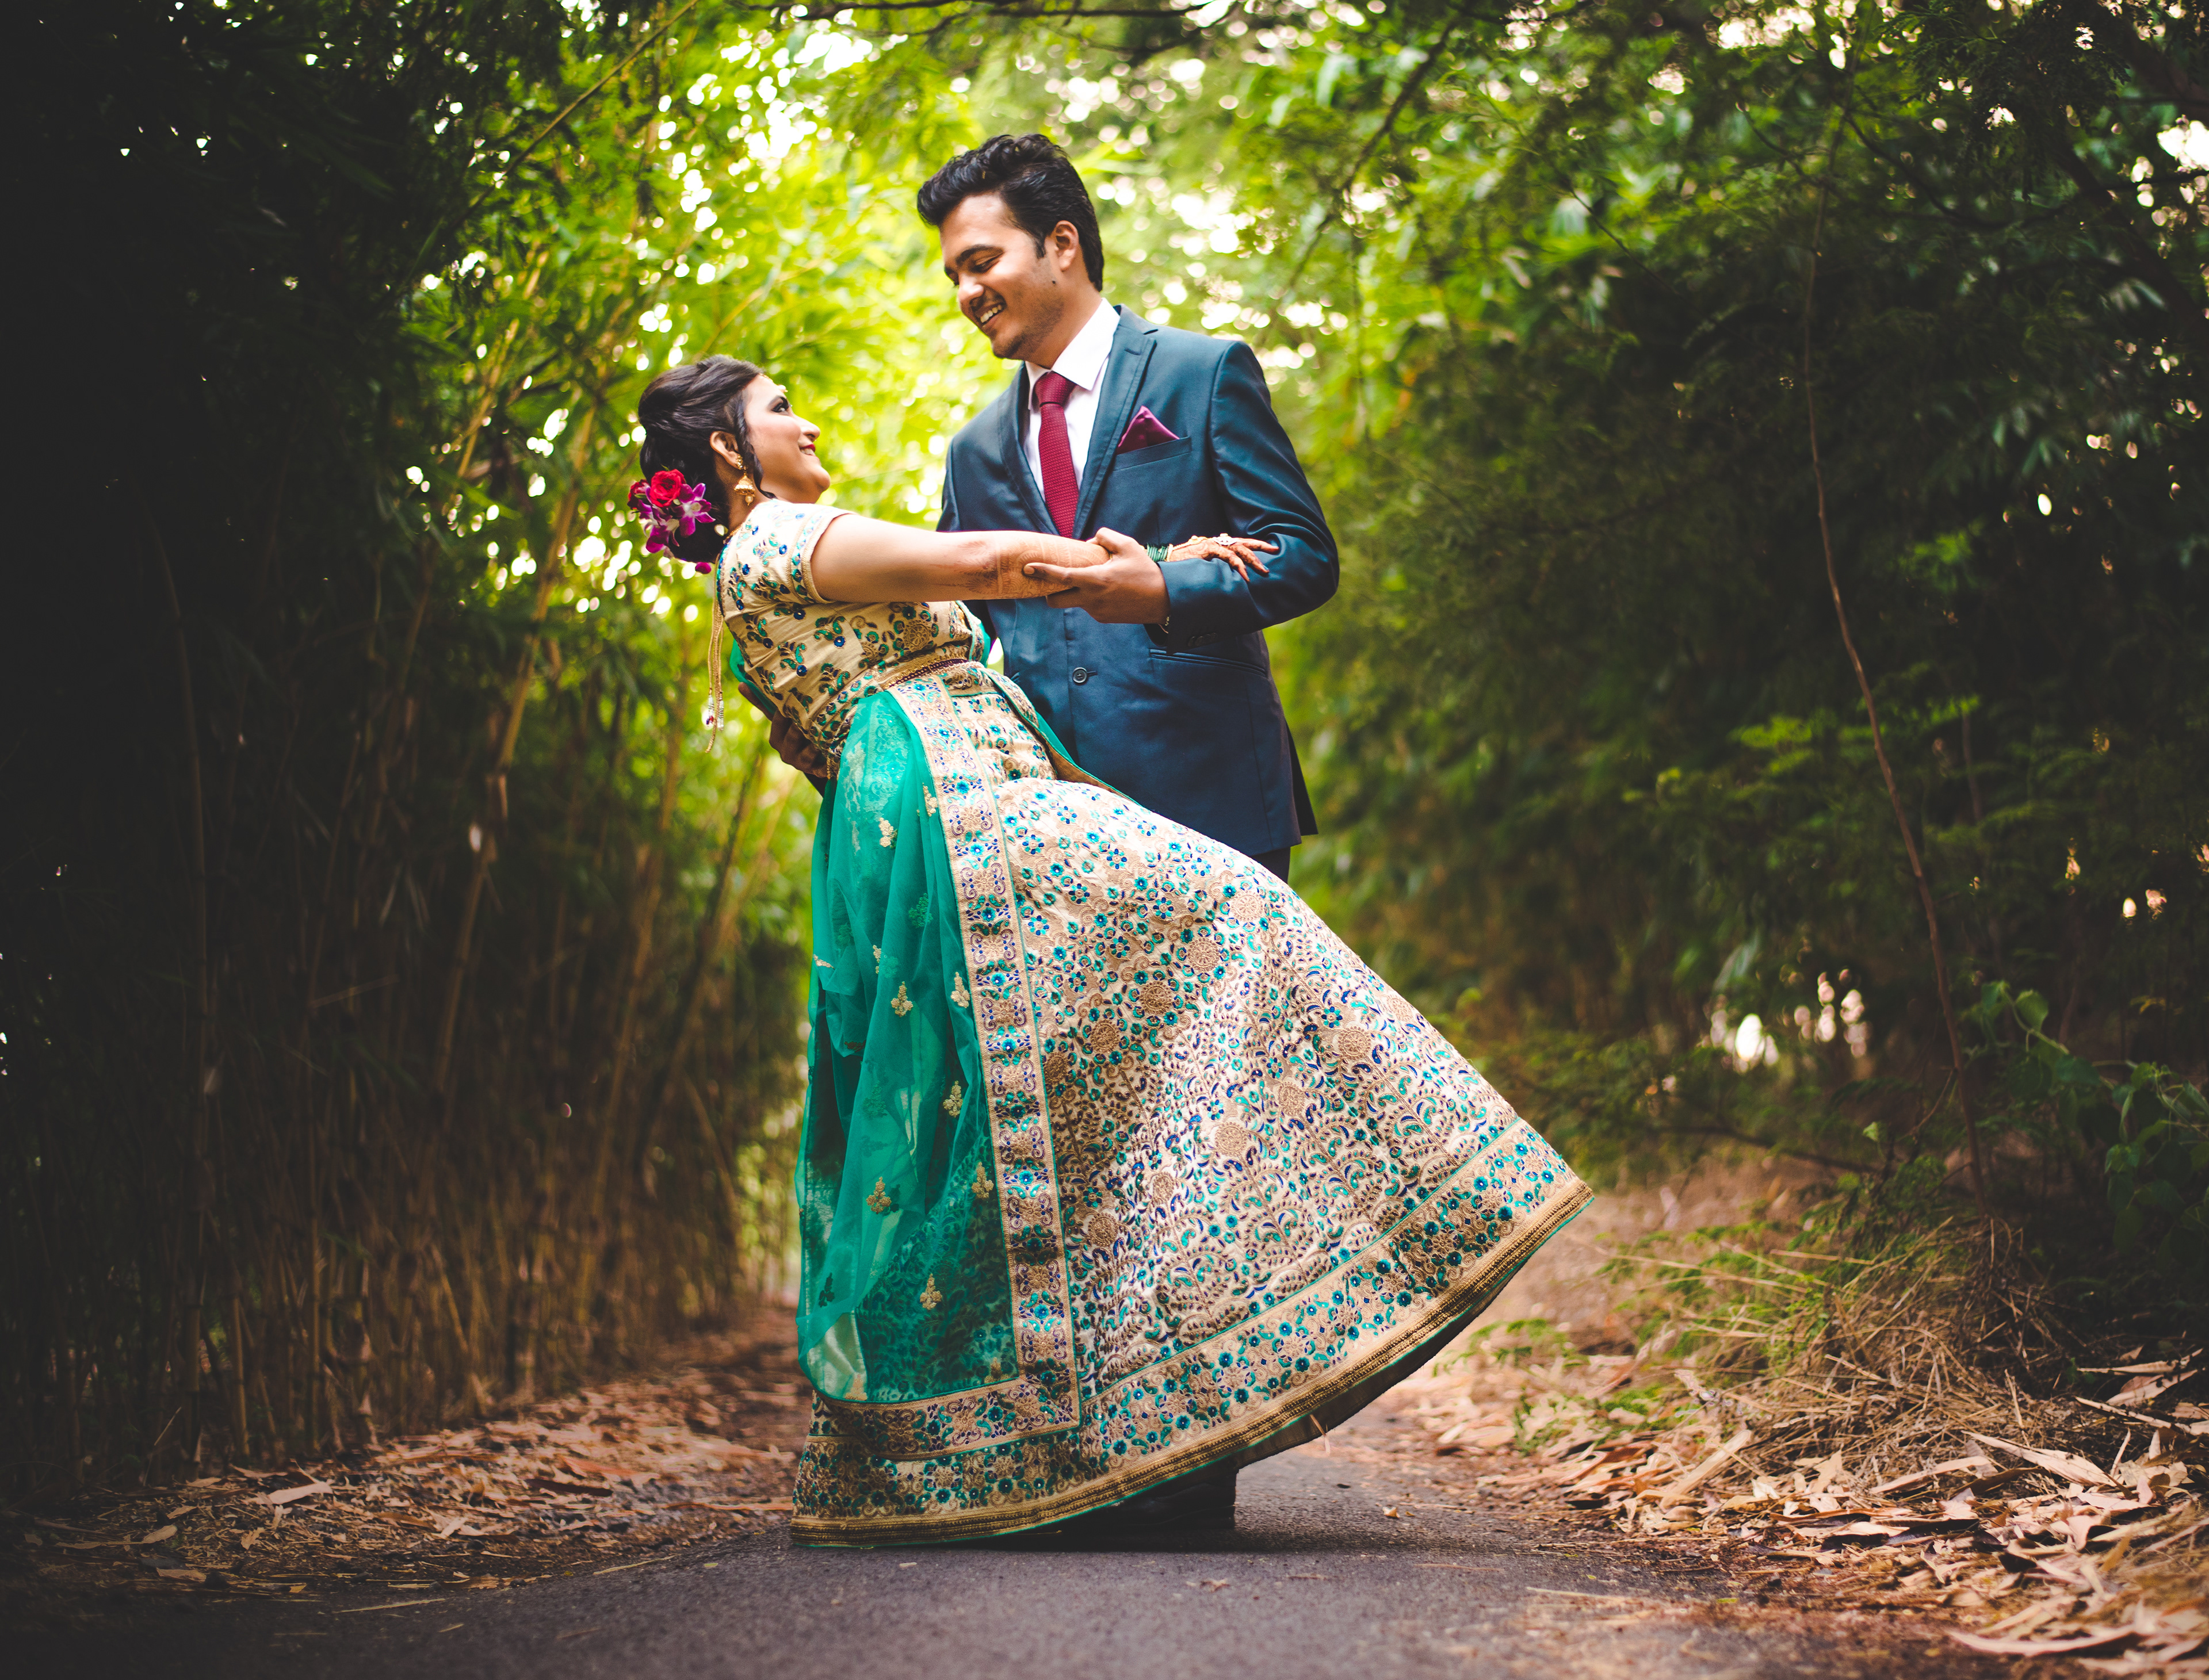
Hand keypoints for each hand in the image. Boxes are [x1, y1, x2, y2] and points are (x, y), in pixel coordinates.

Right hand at [742, 687, 829, 778]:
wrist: (812, 762)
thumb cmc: (796, 734)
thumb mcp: (781, 720)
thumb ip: (763, 704)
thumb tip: (741, 684)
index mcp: (776, 739)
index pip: (778, 720)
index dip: (787, 708)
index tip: (797, 693)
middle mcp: (786, 753)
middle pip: (794, 734)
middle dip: (804, 722)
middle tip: (814, 708)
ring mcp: (801, 764)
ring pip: (810, 749)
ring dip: (818, 739)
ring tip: (826, 729)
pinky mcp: (816, 771)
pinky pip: (823, 766)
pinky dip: (829, 762)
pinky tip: (835, 755)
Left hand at [1023, 528, 1170, 623]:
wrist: (1164, 600)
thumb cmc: (1146, 571)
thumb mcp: (1128, 546)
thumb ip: (1105, 537)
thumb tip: (1088, 542)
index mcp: (1095, 580)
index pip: (1061, 576)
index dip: (1042, 572)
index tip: (1027, 567)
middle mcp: (1092, 599)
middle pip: (1055, 600)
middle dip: (1049, 592)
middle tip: (1053, 581)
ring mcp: (1096, 611)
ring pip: (1075, 602)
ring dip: (1077, 592)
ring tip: (1097, 581)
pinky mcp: (1102, 619)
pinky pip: (1089, 607)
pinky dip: (1091, 598)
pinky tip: (1109, 592)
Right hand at [1165, 532, 1276, 579]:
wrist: (1164, 563)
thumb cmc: (1181, 567)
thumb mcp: (1201, 565)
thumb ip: (1213, 566)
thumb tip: (1223, 575)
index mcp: (1216, 544)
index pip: (1239, 542)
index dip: (1255, 545)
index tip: (1270, 547)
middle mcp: (1215, 542)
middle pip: (1243, 542)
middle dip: (1260, 547)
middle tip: (1275, 550)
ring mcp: (1211, 545)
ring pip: (1238, 549)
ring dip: (1252, 560)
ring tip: (1263, 570)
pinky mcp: (1207, 550)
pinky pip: (1227, 557)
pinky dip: (1237, 565)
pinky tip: (1245, 575)